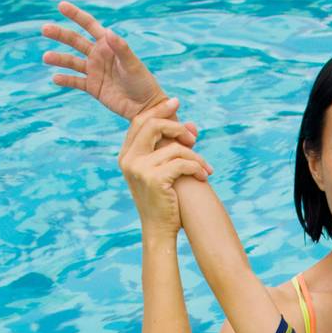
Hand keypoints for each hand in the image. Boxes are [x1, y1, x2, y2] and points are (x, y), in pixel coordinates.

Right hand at [42, 1, 183, 125]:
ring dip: (59, 59)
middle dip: (60, 34)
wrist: (145, 107)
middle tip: (44, 29)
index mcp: (108, 44)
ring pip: (72, 62)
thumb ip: (121, 48)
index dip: (75, 15)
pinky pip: (76, 82)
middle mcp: (98, 55)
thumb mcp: (132, 64)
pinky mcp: (93, 87)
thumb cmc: (143, 82)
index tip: (61, 5)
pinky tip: (55, 78)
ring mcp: (94, 71)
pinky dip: (66, 80)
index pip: (89, 25)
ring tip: (46, 57)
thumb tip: (108, 32)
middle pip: (75, 41)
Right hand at [117, 100, 211, 236]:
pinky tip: (204, 177)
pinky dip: (196, 168)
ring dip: (194, 156)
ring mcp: (139, 169)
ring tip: (205, 168)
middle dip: (176, 126)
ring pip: (173, 148)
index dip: (158, 110)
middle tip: (194, 135)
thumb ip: (171, 147)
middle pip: (152, 125)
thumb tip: (192, 125)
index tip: (175, 102)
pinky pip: (181, 163)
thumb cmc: (164, 201)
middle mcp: (128, 160)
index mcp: (126, 155)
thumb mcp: (162, 170)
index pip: (139, 122)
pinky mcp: (153, 179)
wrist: (159, 231)